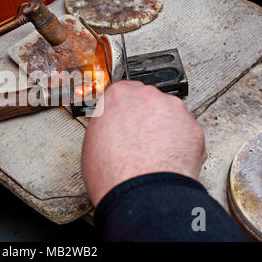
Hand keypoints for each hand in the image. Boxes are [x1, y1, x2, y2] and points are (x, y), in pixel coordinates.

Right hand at [82, 81, 205, 205]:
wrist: (141, 193)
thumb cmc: (114, 172)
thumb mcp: (92, 142)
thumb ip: (105, 124)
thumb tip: (109, 127)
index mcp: (118, 96)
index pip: (122, 91)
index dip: (124, 109)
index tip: (126, 118)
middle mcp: (147, 96)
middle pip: (148, 101)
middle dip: (145, 117)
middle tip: (140, 139)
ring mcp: (173, 110)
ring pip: (169, 115)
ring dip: (164, 128)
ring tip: (155, 152)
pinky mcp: (193, 127)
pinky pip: (185, 132)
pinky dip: (180, 142)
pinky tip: (168, 158)